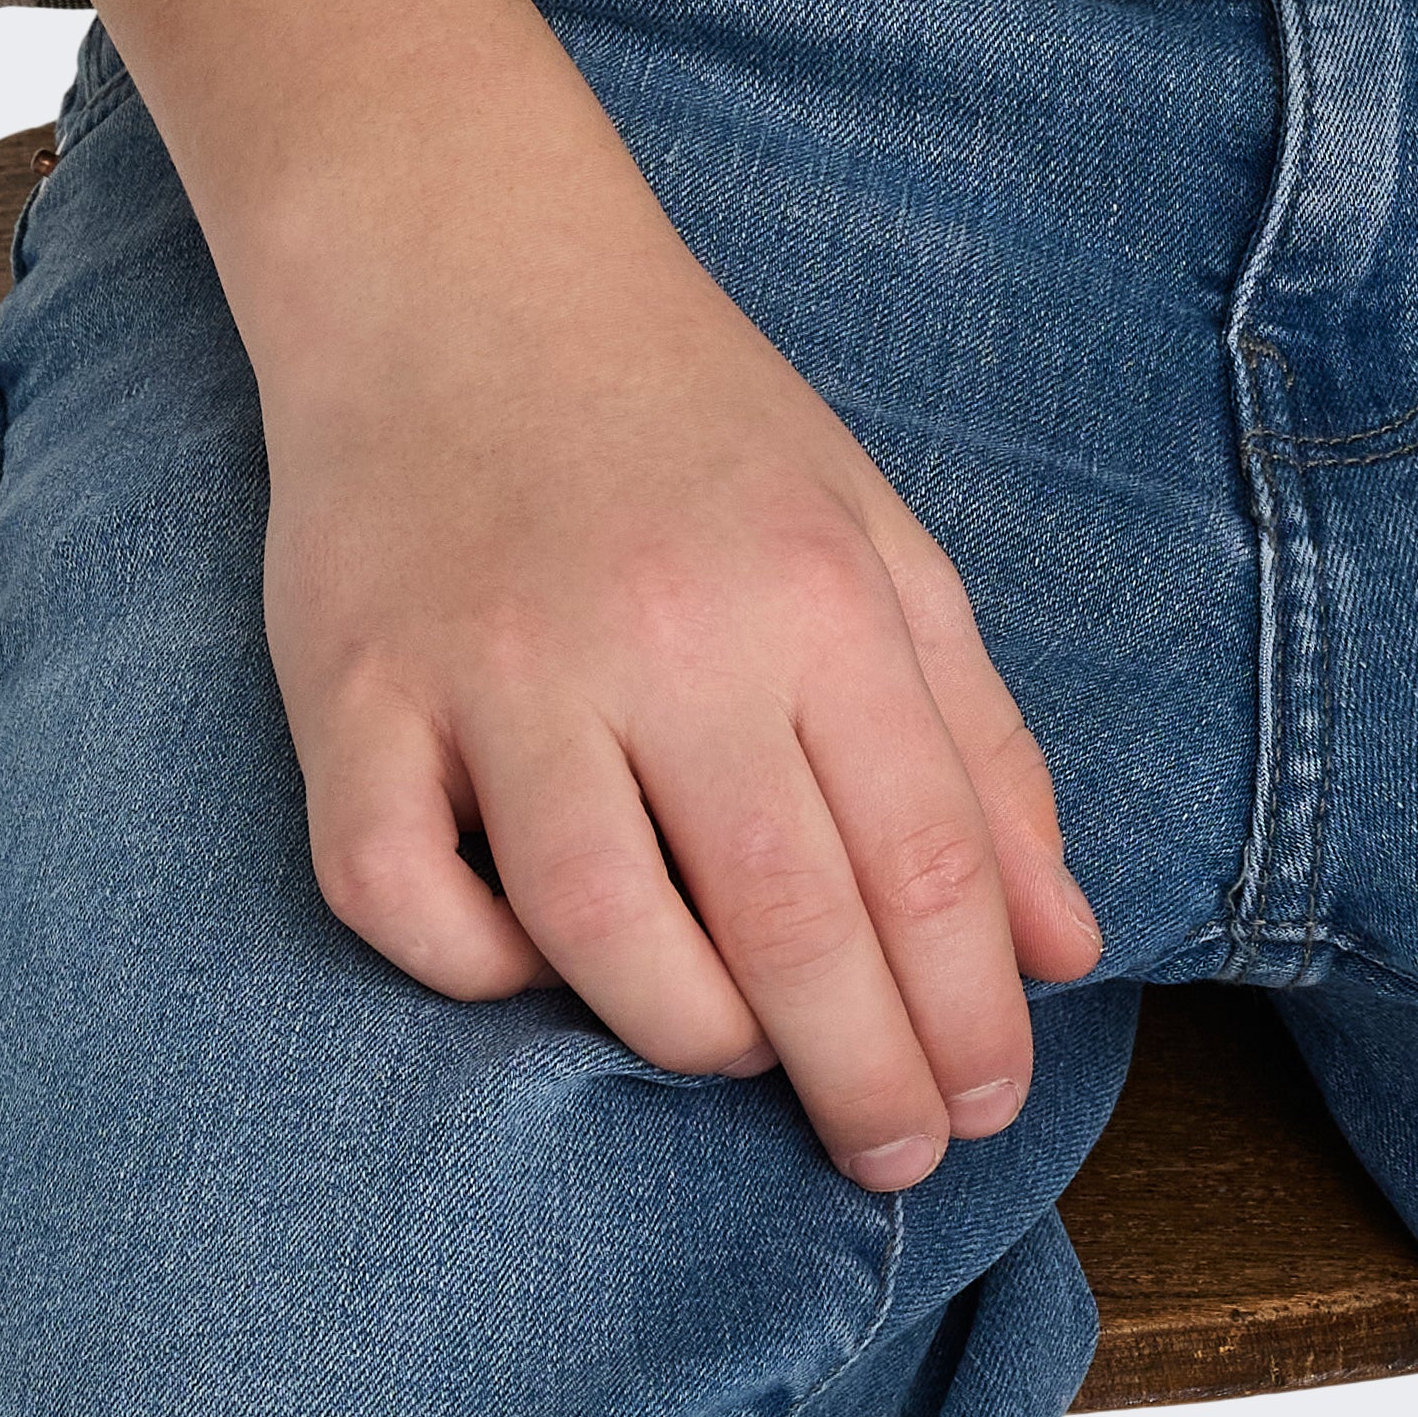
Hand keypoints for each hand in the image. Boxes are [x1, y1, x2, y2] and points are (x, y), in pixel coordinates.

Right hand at [0, 0, 1101, 1189]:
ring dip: (690, 1039)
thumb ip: (977, 743)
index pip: (921, 856)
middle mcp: (666, 634)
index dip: (966, 1009)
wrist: (462, 266)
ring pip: (603, 936)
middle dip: (864, 1070)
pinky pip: (403, 897)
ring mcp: (497, 668)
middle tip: (900, 1150)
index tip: (989, 1102)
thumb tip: (1065, 946)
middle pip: (788, 919)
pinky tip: (539, 977)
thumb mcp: (877, 540)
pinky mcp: (352, 693)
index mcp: (815, 591)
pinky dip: (474, 967)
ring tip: (741, 1069)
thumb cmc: (692, 418)